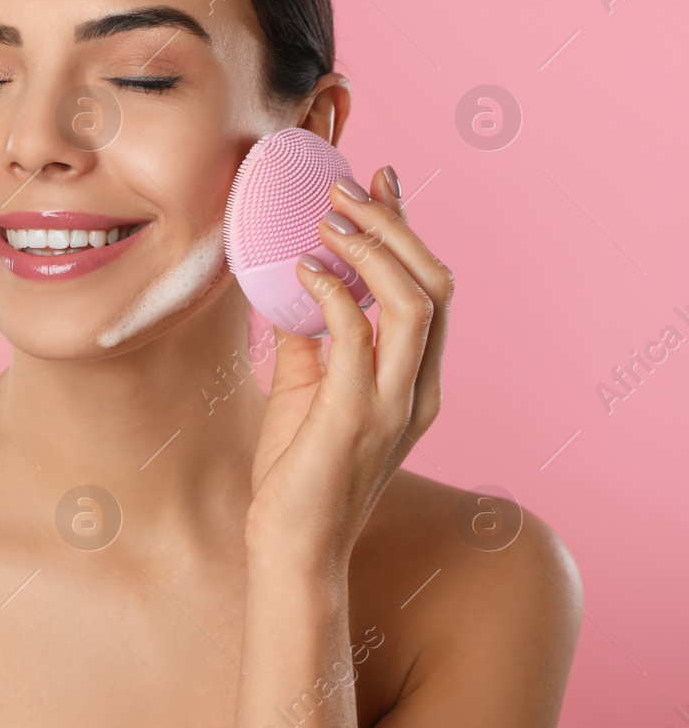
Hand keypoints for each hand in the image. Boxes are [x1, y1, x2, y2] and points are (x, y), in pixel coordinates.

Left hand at [245, 166, 454, 573]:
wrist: (291, 546)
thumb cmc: (297, 473)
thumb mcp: (307, 391)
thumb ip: (313, 339)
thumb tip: (295, 282)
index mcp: (416, 381)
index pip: (430, 288)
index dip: (409, 230)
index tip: (380, 181)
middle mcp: (419, 389)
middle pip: (436, 284)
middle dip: (397, 226)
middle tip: (348, 187)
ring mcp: (394, 404)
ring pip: (417, 303)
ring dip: (374, 250)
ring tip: (330, 218)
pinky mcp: (356, 417)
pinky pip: (358, 337)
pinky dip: (335, 293)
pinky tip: (304, 270)